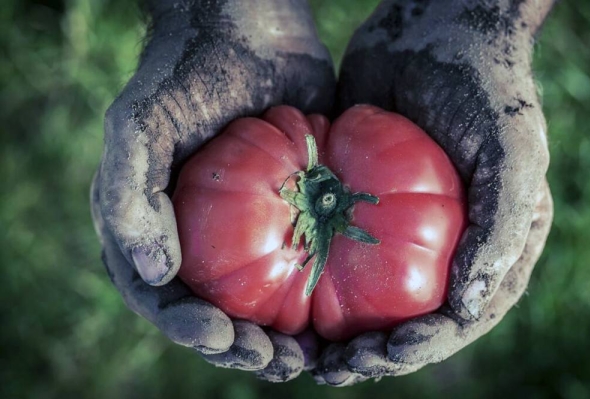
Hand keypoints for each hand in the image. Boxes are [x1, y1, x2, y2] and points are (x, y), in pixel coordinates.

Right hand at [91, 0, 333, 381]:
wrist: (249, 33)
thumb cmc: (188, 73)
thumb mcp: (142, 123)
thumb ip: (131, 194)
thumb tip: (155, 273)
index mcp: (152, 230)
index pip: (164, 299)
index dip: (192, 329)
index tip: (227, 340)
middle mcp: (196, 240)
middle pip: (215, 313)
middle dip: (244, 348)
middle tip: (282, 363)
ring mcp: (245, 232)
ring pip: (261, 303)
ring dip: (282, 338)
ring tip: (309, 358)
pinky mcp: (288, 216)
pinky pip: (301, 266)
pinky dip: (316, 297)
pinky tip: (338, 315)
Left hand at [312, 0, 554, 384]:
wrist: (434, 31)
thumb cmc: (485, 90)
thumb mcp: (511, 154)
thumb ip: (502, 230)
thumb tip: (470, 308)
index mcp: (486, 248)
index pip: (457, 318)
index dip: (422, 347)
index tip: (381, 357)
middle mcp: (442, 246)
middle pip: (406, 318)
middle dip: (371, 352)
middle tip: (330, 367)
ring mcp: (396, 227)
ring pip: (366, 294)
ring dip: (335, 328)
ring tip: (301, 350)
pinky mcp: (359, 203)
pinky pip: (335, 248)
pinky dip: (312, 275)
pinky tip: (284, 291)